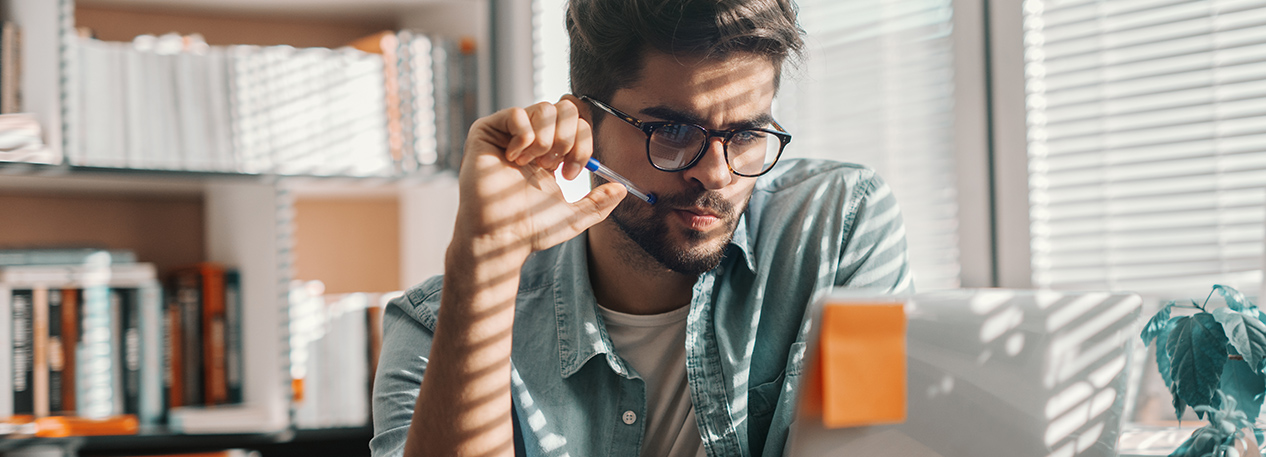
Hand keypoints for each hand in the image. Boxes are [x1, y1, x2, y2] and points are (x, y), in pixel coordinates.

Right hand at [454, 96, 626, 261]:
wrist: (499, 237)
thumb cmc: (529, 228)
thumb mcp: (572, 217)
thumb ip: (598, 203)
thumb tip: (623, 189)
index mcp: (551, 152)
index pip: (579, 123)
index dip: (583, 144)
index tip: (570, 174)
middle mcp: (532, 138)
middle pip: (565, 108)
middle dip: (567, 138)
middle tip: (553, 166)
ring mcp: (509, 132)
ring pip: (544, 108)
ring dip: (545, 140)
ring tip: (532, 164)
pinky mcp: (487, 131)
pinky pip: (517, 113)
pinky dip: (523, 137)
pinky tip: (513, 158)